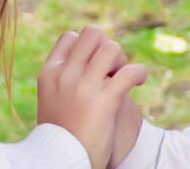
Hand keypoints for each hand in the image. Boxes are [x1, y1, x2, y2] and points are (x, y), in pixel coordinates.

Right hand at [37, 26, 146, 168]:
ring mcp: (84, 86)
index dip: (86, 46)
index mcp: (49, 73)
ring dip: (122, 59)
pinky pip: (129, 72)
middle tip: (111, 68)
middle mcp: (66, 75)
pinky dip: (139, 73)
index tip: (93, 64)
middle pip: (92, 34)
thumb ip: (62, 80)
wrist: (59, 164)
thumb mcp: (50, 101)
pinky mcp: (105, 100)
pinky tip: (139, 81)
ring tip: (122, 77)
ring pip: (111, 48)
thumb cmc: (59, 136)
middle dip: (105, 46)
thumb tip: (81, 63)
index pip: (69, 36)